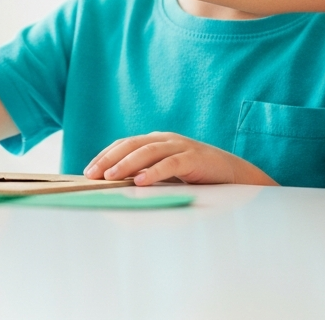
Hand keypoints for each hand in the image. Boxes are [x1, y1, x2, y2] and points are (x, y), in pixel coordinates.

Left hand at [84, 131, 276, 185]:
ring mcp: (180, 146)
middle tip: (93, 175)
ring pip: (148, 152)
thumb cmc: (197, 175)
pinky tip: (140, 182)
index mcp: (157, 140)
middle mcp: (166, 139)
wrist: (234, 173)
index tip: (89, 171)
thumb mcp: (167, 172)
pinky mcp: (194, 158)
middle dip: (109, 159)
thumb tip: (118, 185)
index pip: (125, 144)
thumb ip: (146, 173)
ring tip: (111, 178)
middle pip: (131, 145)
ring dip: (126, 164)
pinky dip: (154, 172)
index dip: (105, 155)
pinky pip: (170, 164)